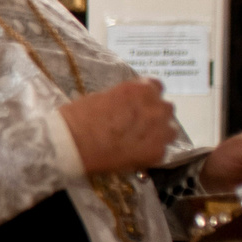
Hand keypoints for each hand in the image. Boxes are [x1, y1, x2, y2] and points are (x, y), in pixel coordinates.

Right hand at [58, 79, 180, 175]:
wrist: (71, 143)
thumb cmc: (78, 117)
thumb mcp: (103, 97)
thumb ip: (124, 99)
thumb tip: (128, 106)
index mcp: (141, 89)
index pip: (156, 87)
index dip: (146, 98)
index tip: (137, 106)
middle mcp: (156, 107)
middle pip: (165, 109)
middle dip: (154, 116)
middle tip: (136, 125)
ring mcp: (160, 131)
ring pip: (170, 131)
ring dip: (158, 134)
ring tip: (139, 142)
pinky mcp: (158, 153)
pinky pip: (161, 151)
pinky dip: (150, 153)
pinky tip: (134, 155)